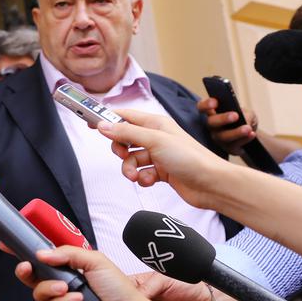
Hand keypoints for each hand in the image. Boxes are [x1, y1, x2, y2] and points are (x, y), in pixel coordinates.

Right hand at [15, 248, 152, 300]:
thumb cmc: (118, 289)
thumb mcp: (95, 260)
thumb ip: (67, 253)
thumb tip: (41, 253)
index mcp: (70, 267)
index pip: (43, 257)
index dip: (24, 251)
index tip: (8, 245)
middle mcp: (63, 283)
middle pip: (33, 276)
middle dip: (26, 271)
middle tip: (27, 267)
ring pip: (38, 292)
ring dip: (50, 288)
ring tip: (66, 288)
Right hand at [97, 109, 233, 208]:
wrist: (211, 184)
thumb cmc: (190, 158)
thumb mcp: (154, 140)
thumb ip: (127, 133)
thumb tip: (103, 125)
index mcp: (155, 123)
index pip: (125, 116)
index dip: (108, 119)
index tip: (90, 124)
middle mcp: (156, 137)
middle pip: (125, 140)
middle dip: (120, 150)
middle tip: (123, 155)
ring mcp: (159, 155)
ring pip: (132, 160)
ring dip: (130, 169)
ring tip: (136, 176)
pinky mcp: (161, 171)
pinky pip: (142, 173)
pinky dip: (143, 178)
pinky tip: (151, 180)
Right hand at [197, 97, 257, 155]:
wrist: (251, 132)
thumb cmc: (245, 118)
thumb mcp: (247, 112)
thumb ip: (245, 114)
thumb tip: (244, 120)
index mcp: (213, 113)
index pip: (202, 107)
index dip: (206, 105)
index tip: (215, 102)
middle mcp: (212, 126)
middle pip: (211, 122)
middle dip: (222, 119)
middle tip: (235, 115)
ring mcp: (218, 138)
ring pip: (223, 137)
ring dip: (236, 132)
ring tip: (248, 128)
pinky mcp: (228, 148)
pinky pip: (234, 145)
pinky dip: (244, 139)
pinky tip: (252, 134)